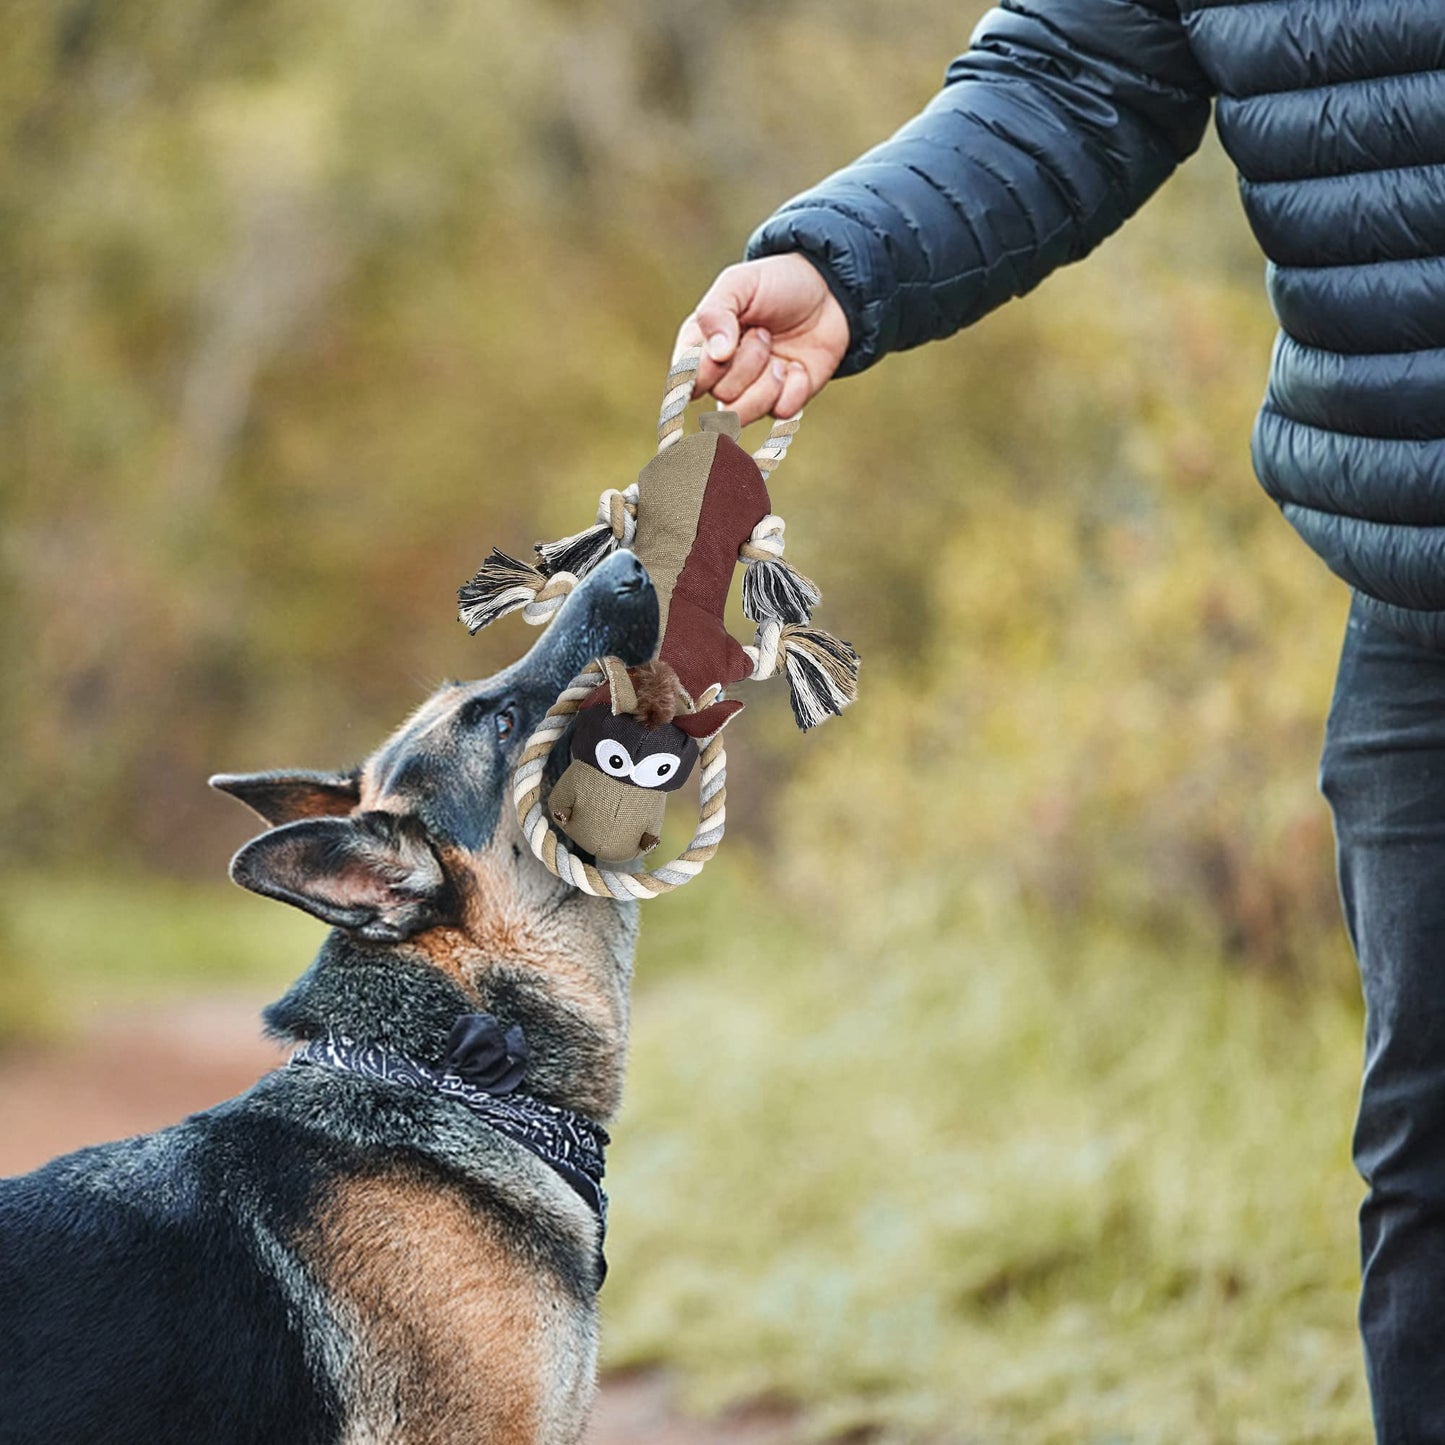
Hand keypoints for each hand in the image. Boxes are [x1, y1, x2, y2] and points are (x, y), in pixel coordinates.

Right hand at [675, 255, 849, 425]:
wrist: (828, 293)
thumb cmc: (776, 284)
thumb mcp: (740, 283)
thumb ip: (716, 313)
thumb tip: (717, 355)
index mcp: (700, 346)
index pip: (685, 380)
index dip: (703, 371)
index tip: (724, 349)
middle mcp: (721, 375)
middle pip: (721, 393)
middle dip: (748, 360)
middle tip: (763, 332)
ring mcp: (751, 393)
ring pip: (744, 413)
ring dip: (768, 380)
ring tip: (779, 353)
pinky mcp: (782, 403)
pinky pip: (780, 412)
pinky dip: (795, 387)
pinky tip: (798, 367)